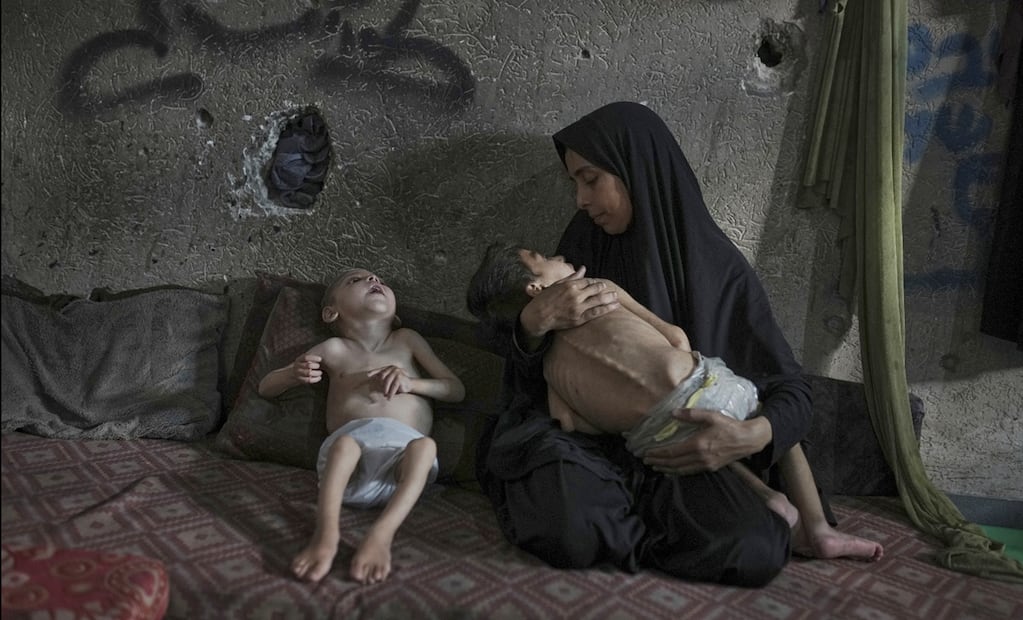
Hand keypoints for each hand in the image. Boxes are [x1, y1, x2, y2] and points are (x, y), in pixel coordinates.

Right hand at [291, 354, 322, 383]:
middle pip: (308, 365)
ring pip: (309, 373)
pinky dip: (316, 379)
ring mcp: (298, 373)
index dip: (313, 358)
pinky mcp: (300, 380)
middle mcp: (297, 366)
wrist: (295, 373)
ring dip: (317, 373)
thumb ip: (311, 357)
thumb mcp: (305, 359)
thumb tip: (324, 353)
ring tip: (320, 372)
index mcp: (299, 359)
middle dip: (316, 365)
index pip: (306, 357)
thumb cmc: (304, 364)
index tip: (320, 359)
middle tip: (319, 366)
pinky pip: (309, 380)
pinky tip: (319, 377)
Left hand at [367, 365, 411, 398]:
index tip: (368, 375)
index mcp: (389, 368)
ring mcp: (397, 372)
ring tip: (385, 395)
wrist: (409, 384)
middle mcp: (392, 368)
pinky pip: (394, 386)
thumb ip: (383, 380)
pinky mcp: (400, 377)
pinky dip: (391, 393)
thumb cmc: (397, 382)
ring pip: (388, 381)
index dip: (373, 372)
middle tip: (381, 392)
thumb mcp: (390, 380)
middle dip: (381, 385)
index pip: (380, 370)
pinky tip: (389, 398)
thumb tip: (372, 385)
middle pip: (383, 376)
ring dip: (385, 389)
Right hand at [519, 267, 619, 339]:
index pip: (587, 281)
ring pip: (598, 300)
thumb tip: (583, 268)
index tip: (600, 284)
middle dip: (603, 288)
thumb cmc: (545, 299)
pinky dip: (606, 309)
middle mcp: (575, 295)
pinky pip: (595, 312)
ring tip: (616, 296)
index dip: (594, 282)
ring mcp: (578, 307)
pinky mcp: (579, 318)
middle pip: (595, 289)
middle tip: (610, 289)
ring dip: (609, 297)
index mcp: (570, 285)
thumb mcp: (557, 285)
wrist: (538, 316)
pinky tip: (614, 306)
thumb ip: (572, 277)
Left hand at [642, 409, 771, 474]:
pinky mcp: (711, 468)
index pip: (672, 452)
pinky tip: (672, 470)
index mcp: (698, 444)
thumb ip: (691, 414)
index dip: (658, 453)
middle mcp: (700, 457)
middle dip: (658, 462)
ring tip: (655, 466)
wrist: (748, 439)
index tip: (647, 453)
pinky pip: (689, 472)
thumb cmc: (729, 426)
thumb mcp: (711, 416)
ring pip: (681, 470)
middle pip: (674, 463)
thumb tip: (673, 413)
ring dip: (666, 469)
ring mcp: (705, 464)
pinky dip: (677, 472)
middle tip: (646, 460)